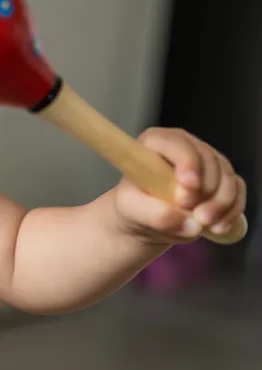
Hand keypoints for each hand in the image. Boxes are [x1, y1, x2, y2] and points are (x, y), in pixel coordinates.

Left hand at [112, 127, 246, 242]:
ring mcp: (206, 161)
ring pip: (227, 176)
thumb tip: (192, 224)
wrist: (146, 219)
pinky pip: (238, 190)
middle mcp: (185, 146)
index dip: (188, 162)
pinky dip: (232, 210)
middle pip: (209, 160)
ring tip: (205, 224)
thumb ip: (155, 214)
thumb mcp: (131, 210)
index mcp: (155, 142)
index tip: (189, 187)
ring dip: (221, 203)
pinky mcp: (222, 179)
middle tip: (195, 216)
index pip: (177, 144)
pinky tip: (218, 227)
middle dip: (206, 191)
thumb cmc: (134, 206)